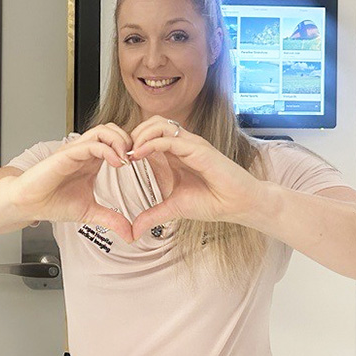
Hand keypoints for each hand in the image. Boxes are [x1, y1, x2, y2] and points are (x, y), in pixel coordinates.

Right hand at [8, 124, 134, 242]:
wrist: (29, 205)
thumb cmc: (52, 203)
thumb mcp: (90, 213)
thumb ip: (112, 219)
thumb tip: (130, 234)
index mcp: (92, 161)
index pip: (116, 141)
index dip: (131, 148)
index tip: (139, 166)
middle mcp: (85, 152)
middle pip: (113, 129)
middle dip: (129, 140)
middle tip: (135, 159)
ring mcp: (76, 151)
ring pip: (104, 130)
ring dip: (120, 141)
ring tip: (126, 160)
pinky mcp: (66, 155)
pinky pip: (91, 143)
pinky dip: (108, 149)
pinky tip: (115, 163)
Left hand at [127, 116, 266, 241]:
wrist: (238, 205)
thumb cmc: (212, 202)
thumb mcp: (173, 209)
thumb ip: (152, 216)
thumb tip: (134, 232)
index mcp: (174, 155)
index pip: (148, 135)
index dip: (131, 142)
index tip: (117, 159)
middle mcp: (181, 145)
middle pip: (151, 123)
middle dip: (132, 134)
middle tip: (120, 153)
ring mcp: (190, 145)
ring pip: (159, 124)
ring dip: (140, 134)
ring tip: (129, 153)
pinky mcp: (198, 149)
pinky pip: (169, 139)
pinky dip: (151, 143)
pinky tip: (139, 155)